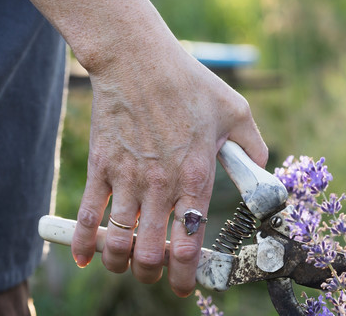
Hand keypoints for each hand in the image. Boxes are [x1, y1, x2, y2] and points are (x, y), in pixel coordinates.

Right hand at [73, 44, 266, 295]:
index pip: (189, 242)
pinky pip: (86, 215)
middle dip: (151, 273)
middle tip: (156, 272)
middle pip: (149, 253)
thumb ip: (253, 147)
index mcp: (196, 176)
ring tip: (125, 264)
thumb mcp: (237, 111)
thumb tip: (263, 172)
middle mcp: (161, 184)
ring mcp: (126, 177)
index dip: (187, 275)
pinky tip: (85, 257)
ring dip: (119, 264)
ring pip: (116, 242)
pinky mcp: (101, 166)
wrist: (138, 58)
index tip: (187, 287)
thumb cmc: (191, 83)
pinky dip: (82, 243)